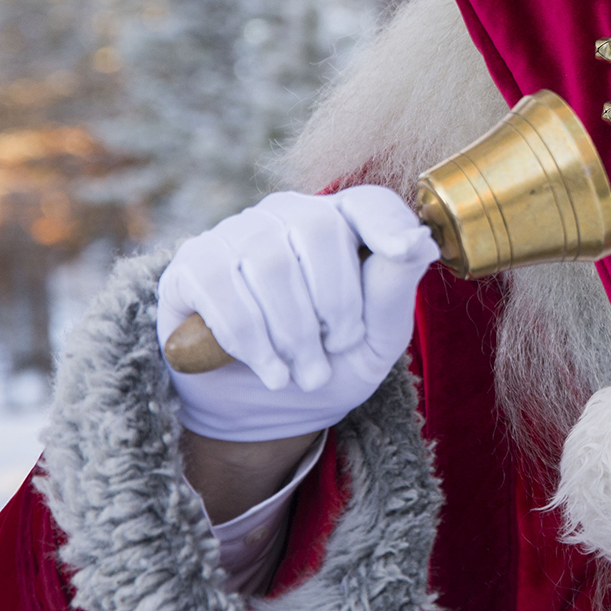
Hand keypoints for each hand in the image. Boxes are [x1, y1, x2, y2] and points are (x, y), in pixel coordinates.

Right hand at [157, 187, 437, 441]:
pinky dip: (251, 339)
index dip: (388, 223)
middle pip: (318, 231)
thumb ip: (394, 290)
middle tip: (334, 352)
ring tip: (305, 374)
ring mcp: (235, 234)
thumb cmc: (327, 364)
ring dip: (293, 333)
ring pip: (269, 264)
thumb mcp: (374, 340)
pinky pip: (221, 288)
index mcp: (342, 223)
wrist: (260, 408)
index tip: (406, 251)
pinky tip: (269, 370)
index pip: (368, 203)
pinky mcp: (192, 264)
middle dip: (335, 304)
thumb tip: (419, 242)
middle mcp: (287, 215)